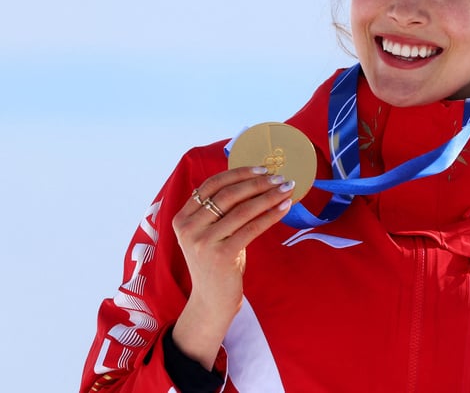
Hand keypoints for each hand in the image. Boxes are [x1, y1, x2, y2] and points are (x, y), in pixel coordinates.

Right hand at [171, 166, 294, 368]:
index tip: (262, 168)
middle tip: (280, 178)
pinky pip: (252, 228)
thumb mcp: (211, 233)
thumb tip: (254, 179)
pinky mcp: (221, 255)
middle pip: (228, 194)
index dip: (238, 173)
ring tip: (287, 189)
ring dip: (269, 196)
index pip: (211, 185)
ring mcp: (203, 242)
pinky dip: (271, 215)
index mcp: (183, 218)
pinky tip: (285, 207)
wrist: (211, 300)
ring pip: (243, 210)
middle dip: (258, 183)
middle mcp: (189, 228)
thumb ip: (220, 210)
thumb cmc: (216, 261)